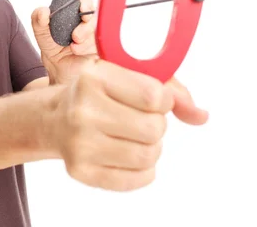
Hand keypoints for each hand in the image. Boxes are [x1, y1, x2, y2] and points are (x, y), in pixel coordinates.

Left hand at [31, 0, 96, 84]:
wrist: (58, 71)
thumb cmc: (53, 50)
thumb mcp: (41, 34)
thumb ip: (38, 21)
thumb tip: (43, 11)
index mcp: (74, 14)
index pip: (85, 2)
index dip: (86, 3)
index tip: (81, 10)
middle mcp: (87, 23)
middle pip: (96, 16)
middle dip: (86, 26)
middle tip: (75, 36)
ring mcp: (96, 35)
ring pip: (97, 31)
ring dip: (84, 40)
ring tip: (73, 48)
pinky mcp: (101, 48)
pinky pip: (99, 44)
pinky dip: (86, 49)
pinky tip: (77, 52)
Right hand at [48, 59, 197, 190]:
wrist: (54, 119)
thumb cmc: (97, 95)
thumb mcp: (125, 76)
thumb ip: (169, 90)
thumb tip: (201, 116)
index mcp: (93, 78)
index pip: (154, 96)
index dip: (163, 100)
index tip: (151, 100)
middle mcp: (82, 110)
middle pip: (154, 128)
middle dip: (156, 124)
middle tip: (139, 119)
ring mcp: (79, 143)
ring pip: (148, 155)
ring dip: (151, 148)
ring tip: (133, 138)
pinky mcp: (81, 171)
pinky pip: (138, 179)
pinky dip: (143, 170)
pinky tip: (128, 155)